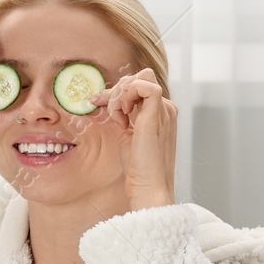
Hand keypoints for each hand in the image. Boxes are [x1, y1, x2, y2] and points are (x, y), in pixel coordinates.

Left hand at [89, 68, 175, 208]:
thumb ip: (124, 115)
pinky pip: (142, 85)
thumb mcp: (127, 134)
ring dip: (120, 94)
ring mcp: (164, 110)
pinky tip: (122, 116)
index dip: (115, 92)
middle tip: (108, 112)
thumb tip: (108, 100)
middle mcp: (166, 108)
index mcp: (161, 113)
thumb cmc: (138, 166)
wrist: (148, 186)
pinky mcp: (158, 113)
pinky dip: (126, 95)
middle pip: (138, 78)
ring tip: (117, 118)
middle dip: (117, 91)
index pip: (138, 86)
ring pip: (139, 79)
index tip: (96, 102)